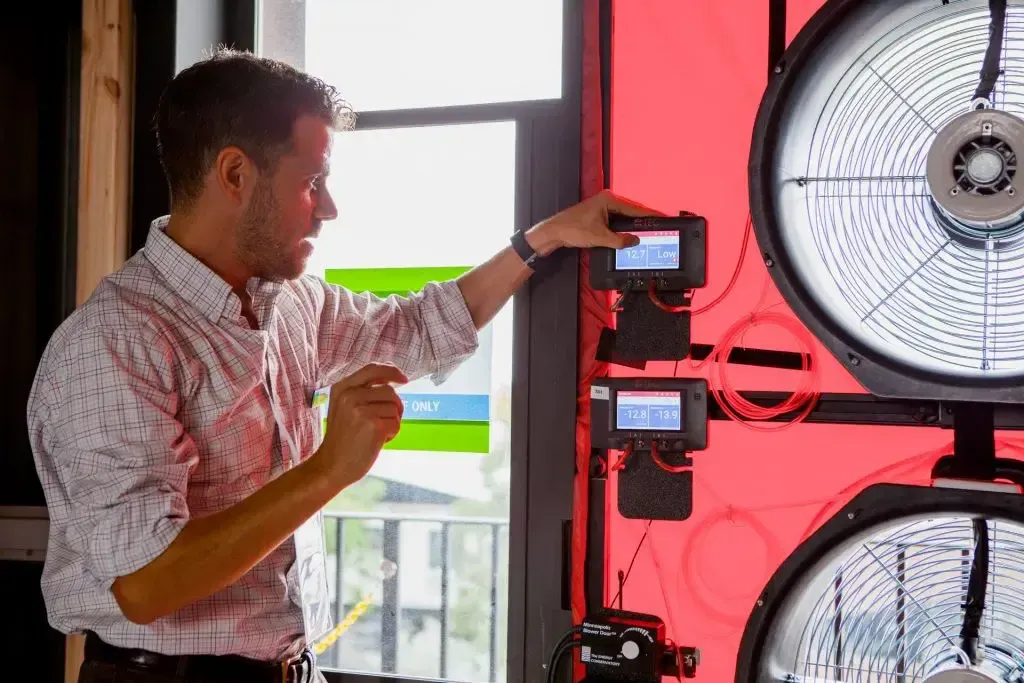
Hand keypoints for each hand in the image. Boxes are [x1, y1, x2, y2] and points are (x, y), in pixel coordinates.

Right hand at [315, 363, 407, 487]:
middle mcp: (350, 395)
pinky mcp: (373, 425)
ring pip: (395, 408)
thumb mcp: (344, 408)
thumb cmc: (342, 439)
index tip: (404, 379)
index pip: (372, 369)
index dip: (391, 371)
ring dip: (392, 422)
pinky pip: (396, 423)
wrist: (331, 466)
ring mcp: (361, 410)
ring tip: (375, 434)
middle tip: (383, 423)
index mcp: (342, 388)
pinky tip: (377, 442)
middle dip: (393, 407)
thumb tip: (393, 381)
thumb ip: (363, 392)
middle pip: (389, 391)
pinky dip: (392, 434)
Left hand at [524, 190, 664, 255]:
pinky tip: (630, 236)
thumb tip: (635, 241)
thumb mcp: (600, 237)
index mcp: (609, 199)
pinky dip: (622, 229)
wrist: (555, 232)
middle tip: (658, 227)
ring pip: (623, 218)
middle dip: (643, 221)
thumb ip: (620, 240)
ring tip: (648, 232)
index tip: (662, 217)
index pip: (635, 208)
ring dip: (632, 226)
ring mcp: (603, 207)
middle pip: (631, 212)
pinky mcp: (599, 216)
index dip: (649, 215)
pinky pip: (616, 222)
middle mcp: (607, 200)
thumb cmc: (572, 229)